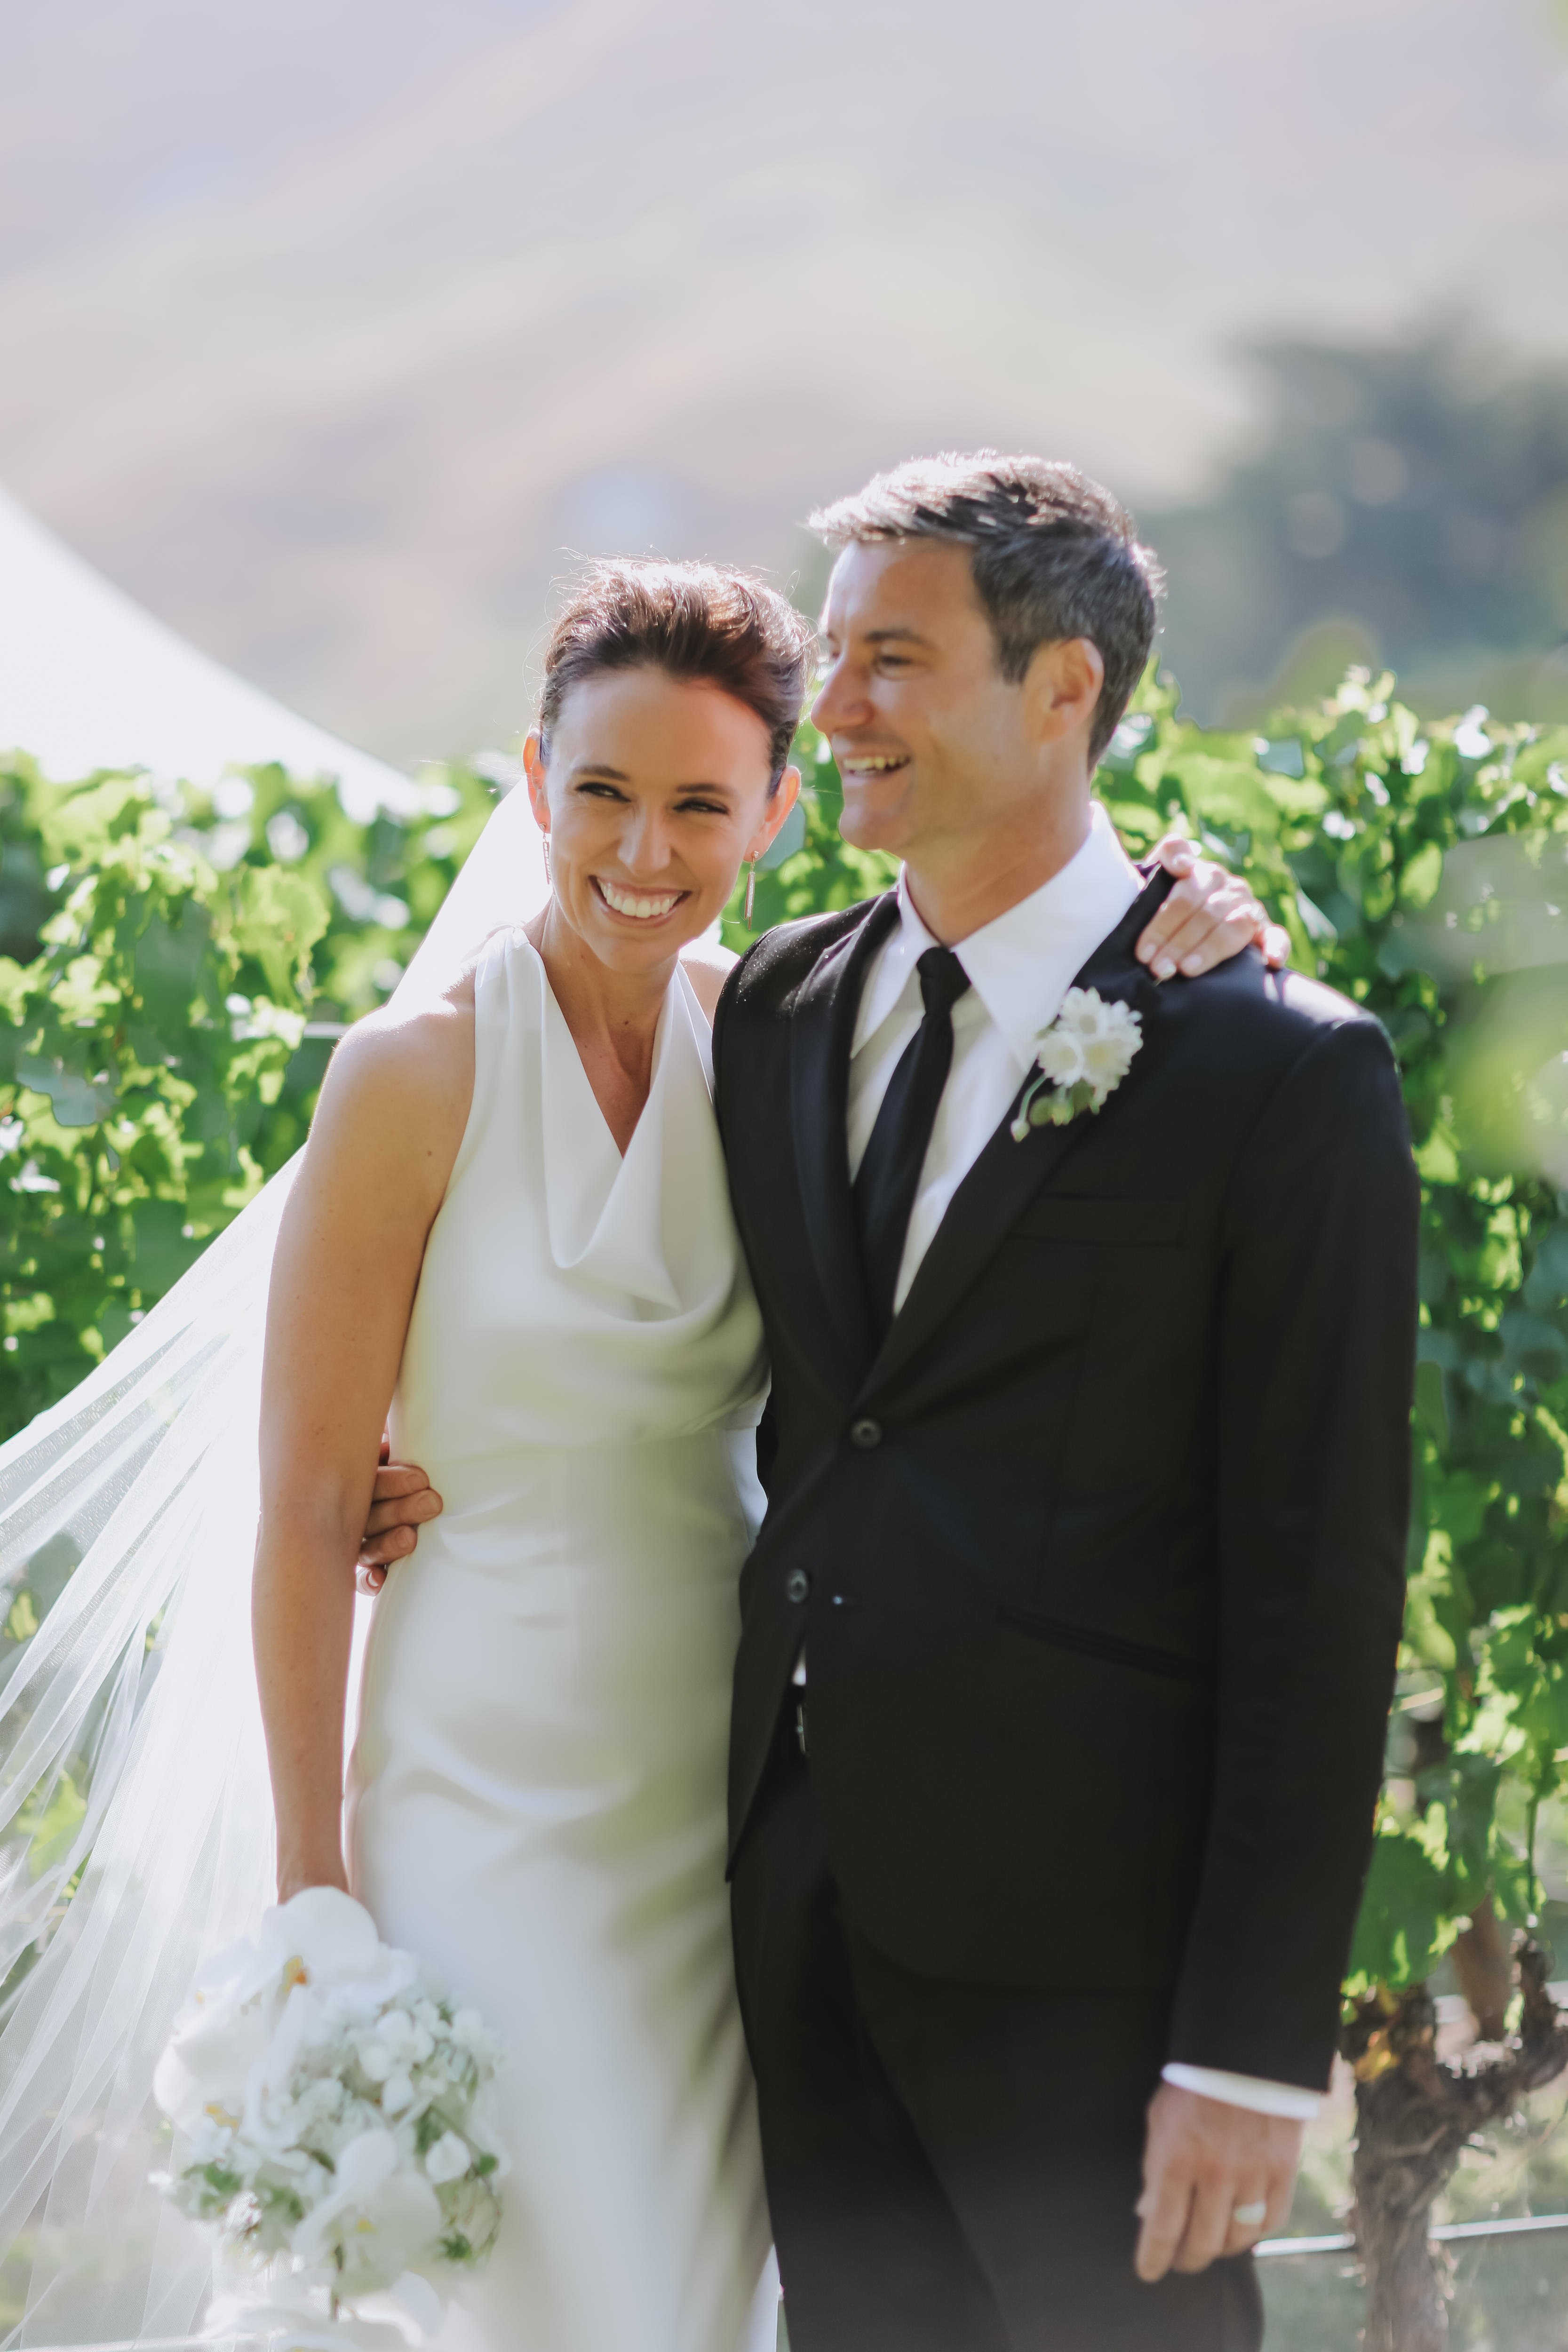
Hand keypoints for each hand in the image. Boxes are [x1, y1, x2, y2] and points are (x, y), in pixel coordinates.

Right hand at [355, 1434, 442, 1594]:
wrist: (416, 1482)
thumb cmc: (408, 1452)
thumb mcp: (397, 1441)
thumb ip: (393, 1435)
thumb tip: (395, 1430)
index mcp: (358, 1475)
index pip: (370, 1480)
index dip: (392, 1481)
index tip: (421, 1478)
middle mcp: (353, 1508)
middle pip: (370, 1514)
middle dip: (402, 1509)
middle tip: (432, 1502)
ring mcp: (356, 1538)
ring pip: (367, 1545)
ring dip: (388, 1544)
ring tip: (411, 1538)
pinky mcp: (370, 1563)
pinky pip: (363, 1576)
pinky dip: (369, 1579)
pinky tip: (379, 1581)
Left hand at [1134, 2083, 1301, 2280]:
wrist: (1244, 2052)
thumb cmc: (1193, 2085)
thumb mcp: (1159, 2119)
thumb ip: (1154, 2168)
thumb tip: (1147, 2213)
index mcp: (1176, 2158)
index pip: (1162, 2228)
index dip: (1153, 2258)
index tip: (1148, 2272)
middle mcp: (1215, 2174)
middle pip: (1201, 2242)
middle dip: (1186, 2259)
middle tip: (1180, 2260)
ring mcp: (1253, 2175)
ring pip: (1237, 2239)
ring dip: (1220, 2248)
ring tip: (1209, 2244)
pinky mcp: (1283, 2171)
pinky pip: (1271, 2221)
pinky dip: (1255, 2232)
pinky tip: (1243, 2228)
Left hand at [1137, 837, 1289, 979]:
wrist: (1196, 912)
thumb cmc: (1171, 898)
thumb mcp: (1163, 873)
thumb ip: (1169, 855)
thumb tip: (1181, 862)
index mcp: (1205, 874)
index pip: (1185, 897)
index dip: (1163, 925)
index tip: (1143, 952)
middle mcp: (1230, 888)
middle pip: (1206, 915)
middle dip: (1178, 944)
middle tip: (1158, 968)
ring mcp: (1249, 908)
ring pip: (1234, 927)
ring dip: (1210, 950)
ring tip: (1186, 970)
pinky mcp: (1265, 930)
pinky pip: (1276, 936)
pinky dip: (1277, 947)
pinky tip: (1271, 962)